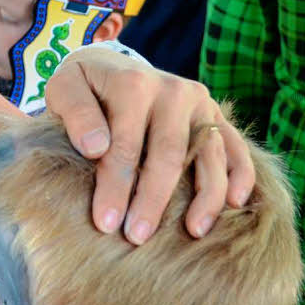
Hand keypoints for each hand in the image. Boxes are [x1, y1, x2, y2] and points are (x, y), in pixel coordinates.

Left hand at [44, 46, 254, 243]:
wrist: (111, 66)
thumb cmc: (83, 88)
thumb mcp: (64, 89)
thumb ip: (75, 113)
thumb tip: (96, 147)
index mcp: (133, 83)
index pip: (125, 144)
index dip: (115, 185)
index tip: (105, 223)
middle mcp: (172, 90)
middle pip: (168, 153)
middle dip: (153, 200)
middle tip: (137, 238)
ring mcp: (200, 103)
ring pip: (209, 154)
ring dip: (205, 196)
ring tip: (193, 233)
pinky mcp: (216, 116)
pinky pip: (236, 147)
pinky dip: (241, 175)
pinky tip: (236, 205)